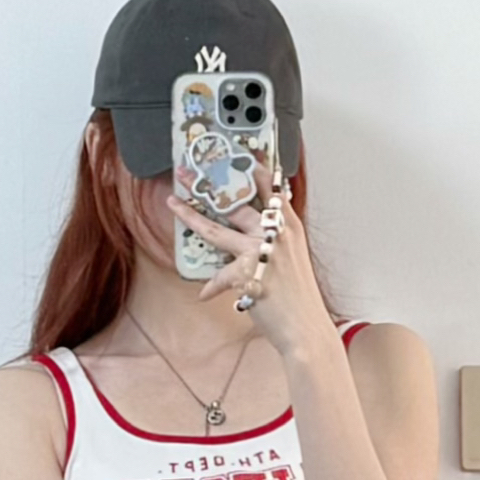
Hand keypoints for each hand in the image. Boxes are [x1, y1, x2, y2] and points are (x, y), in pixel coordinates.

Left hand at [164, 181, 336, 359]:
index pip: (271, 188)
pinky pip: (219, 277)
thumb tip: (259, 232)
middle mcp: (275, 233)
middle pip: (238, 201)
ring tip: (174, 206)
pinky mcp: (247, 274)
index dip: (254, 168)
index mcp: (289, 227)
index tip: (239, 151)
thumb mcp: (295, 259)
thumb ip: (279, 239)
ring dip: (192, 217)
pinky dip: (211, 286)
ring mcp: (261, 252)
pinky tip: (205, 293)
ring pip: (217, 230)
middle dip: (212, 183)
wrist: (305, 328)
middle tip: (191, 171)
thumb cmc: (299, 297)